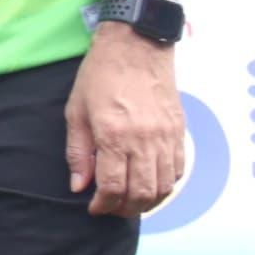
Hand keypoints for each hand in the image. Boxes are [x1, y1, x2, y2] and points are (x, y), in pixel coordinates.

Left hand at [66, 30, 184, 216]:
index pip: (113, 187)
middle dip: (124, 209)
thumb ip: (78, 152)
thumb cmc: (101, 75)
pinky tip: (150, 184)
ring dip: (147, 201)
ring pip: (164, 186)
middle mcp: (144, 139)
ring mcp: (165, 136)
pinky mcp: (179, 130)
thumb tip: (79, 186)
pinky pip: (179, 169)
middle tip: (111, 208)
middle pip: (141, 193)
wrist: (136, 45)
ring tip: (130, 201)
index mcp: (114, 135)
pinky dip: (166, 185)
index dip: (104, 205)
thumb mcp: (76, 111)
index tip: (95, 208)